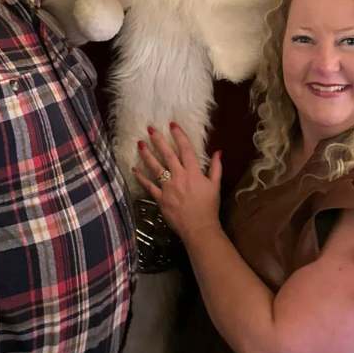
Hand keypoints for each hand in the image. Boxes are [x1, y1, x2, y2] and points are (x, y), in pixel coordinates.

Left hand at [132, 123, 222, 243]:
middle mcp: (179, 177)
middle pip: (167, 155)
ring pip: (155, 167)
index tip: (172, 124)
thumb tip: (218, 151)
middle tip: (150, 129)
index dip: (179, 135)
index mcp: (193, 172)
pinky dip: (141, 177)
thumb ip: (216, 167)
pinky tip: (135, 169)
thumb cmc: (209, 206)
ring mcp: (168, 187)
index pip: (185, 149)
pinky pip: (149, 186)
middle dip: (158, 140)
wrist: (199, 228)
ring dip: (147, 155)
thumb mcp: (216, 185)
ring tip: (140, 144)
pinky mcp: (160, 198)